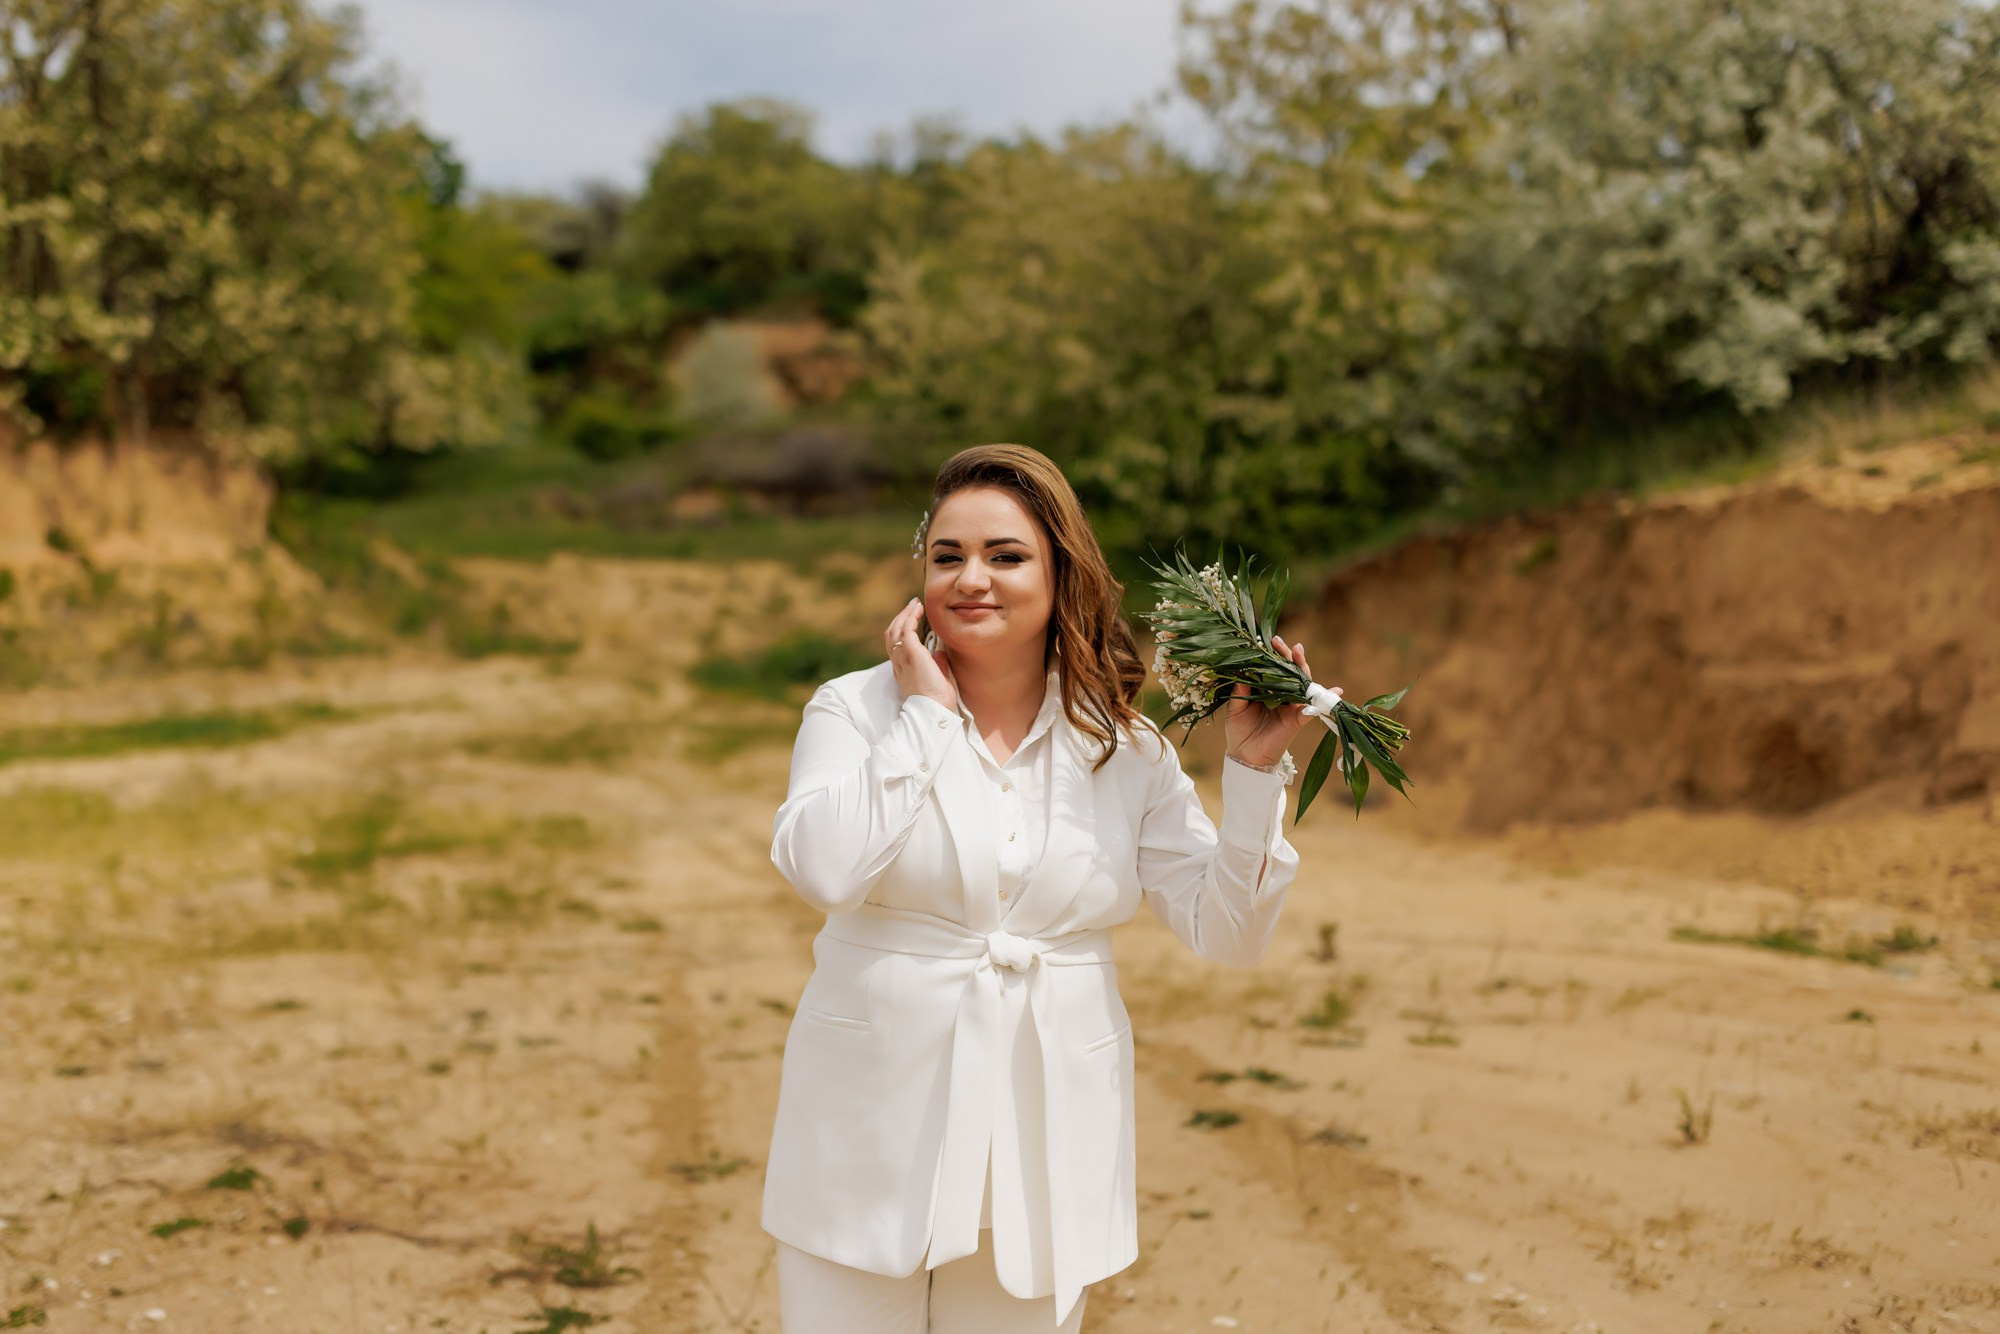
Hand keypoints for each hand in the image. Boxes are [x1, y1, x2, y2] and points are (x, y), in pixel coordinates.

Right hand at [886, 597, 957, 711]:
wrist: (934, 709)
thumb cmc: (937, 700)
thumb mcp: (937, 678)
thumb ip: (936, 664)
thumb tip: (940, 652)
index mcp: (902, 669)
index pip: (895, 645)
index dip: (901, 630)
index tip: (912, 618)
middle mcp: (898, 662)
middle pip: (891, 634)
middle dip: (901, 617)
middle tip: (913, 605)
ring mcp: (902, 658)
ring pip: (895, 630)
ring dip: (905, 614)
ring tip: (915, 604)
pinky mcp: (911, 654)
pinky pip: (906, 631)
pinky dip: (911, 618)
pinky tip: (918, 610)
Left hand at [1223, 633, 1311, 768]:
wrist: (1244, 757)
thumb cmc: (1239, 732)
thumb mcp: (1236, 708)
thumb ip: (1240, 690)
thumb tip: (1243, 669)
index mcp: (1268, 692)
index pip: (1275, 670)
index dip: (1274, 656)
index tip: (1269, 641)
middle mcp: (1283, 697)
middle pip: (1291, 673)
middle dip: (1288, 656)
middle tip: (1281, 642)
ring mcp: (1292, 708)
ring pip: (1302, 684)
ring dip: (1302, 668)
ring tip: (1299, 652)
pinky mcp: (1298, 720)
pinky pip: (1313, 708)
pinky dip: (1323, 700)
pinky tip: (1334, 690)